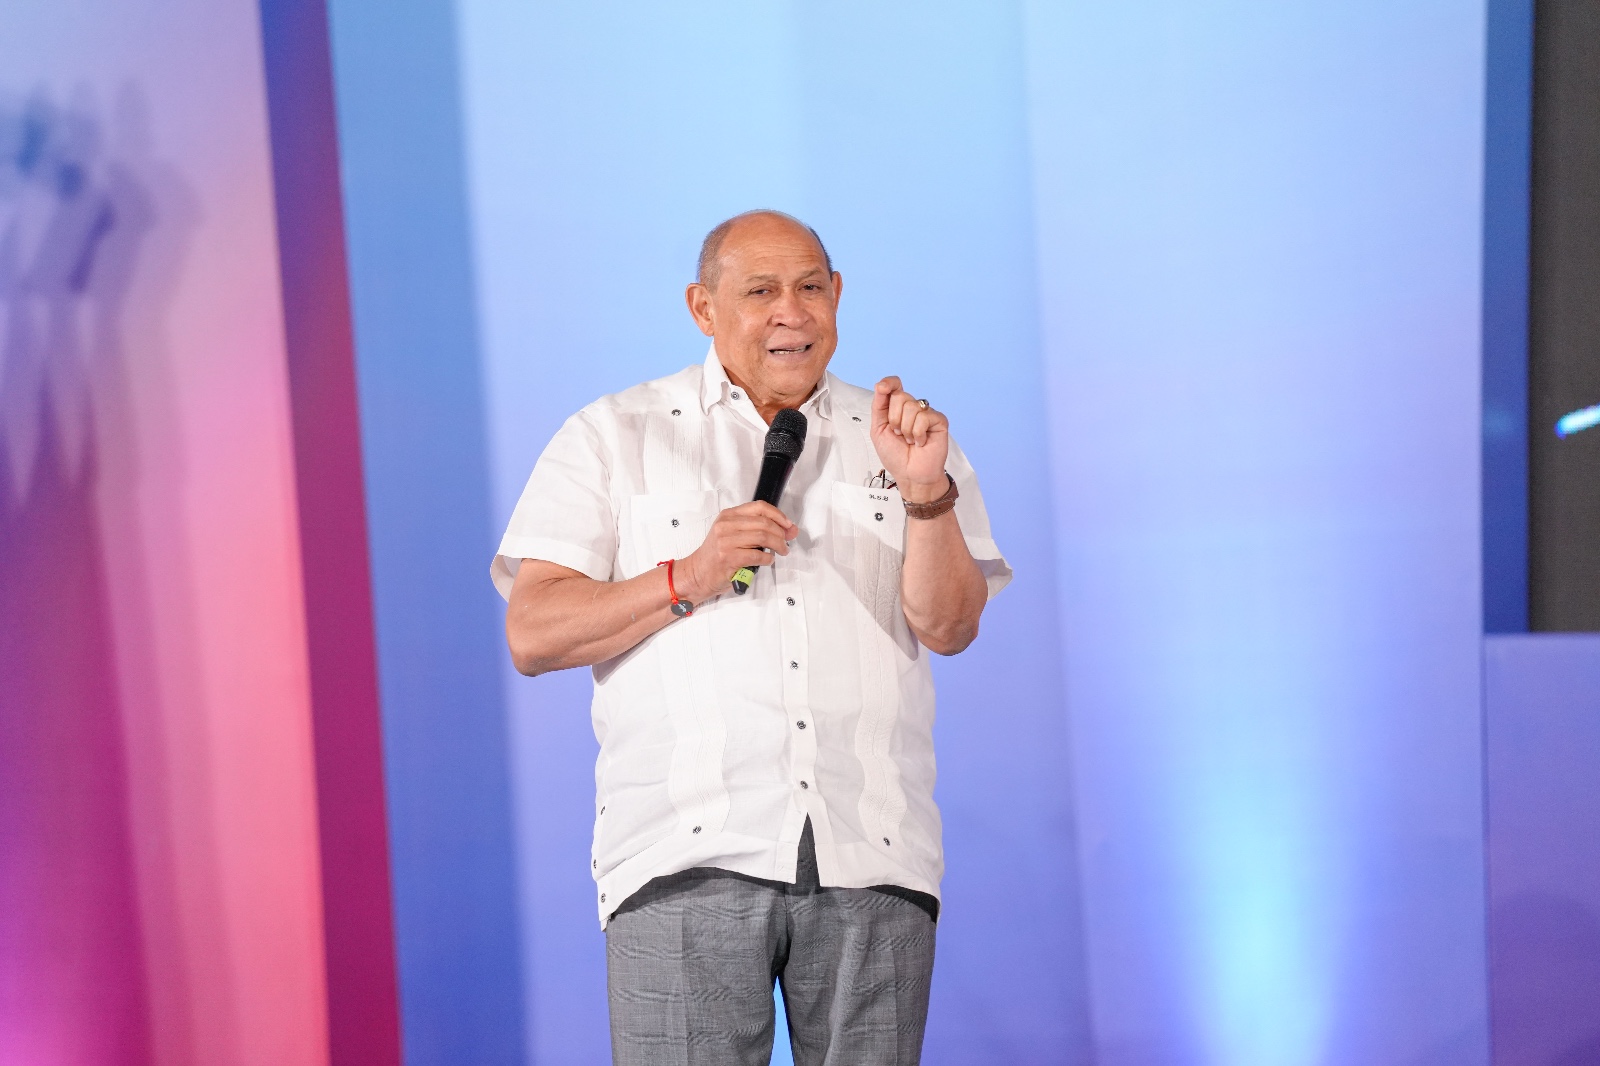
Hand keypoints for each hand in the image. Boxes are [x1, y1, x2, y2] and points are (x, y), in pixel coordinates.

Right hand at [676, 501, 797, 601]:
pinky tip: (767, 560)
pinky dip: (767, 558)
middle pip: (764, 523)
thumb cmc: (717, 555)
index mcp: (728, 515)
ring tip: (781, 551)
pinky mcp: (729, 558)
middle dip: (781, 533)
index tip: (788, 525)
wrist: (697, 573)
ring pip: (763, 537)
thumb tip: (790, 529)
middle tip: (786, 542)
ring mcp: (726, 541)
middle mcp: (726, 525)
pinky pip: (757, 555)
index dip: (778, 515)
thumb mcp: (734, 535)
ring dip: (778, 545)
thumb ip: (759, 530)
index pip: (759, 507)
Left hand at [870, 376, 949, 502]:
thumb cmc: (895, 456)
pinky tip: (920, 442)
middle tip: (898, 434)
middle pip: (900, 396)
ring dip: (906, 429)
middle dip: (894, 419)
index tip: (882, 388)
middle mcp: (912, 408)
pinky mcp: (939, 421)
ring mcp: (927, 413)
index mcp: (897, 408)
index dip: (889, 383)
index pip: (895, 385)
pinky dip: (918, 433)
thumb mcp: (878, 429)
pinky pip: (924, 417)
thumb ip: (879, 406)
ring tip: (909, 440)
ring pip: (912, 407)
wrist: (910, 475)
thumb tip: (881, 384)